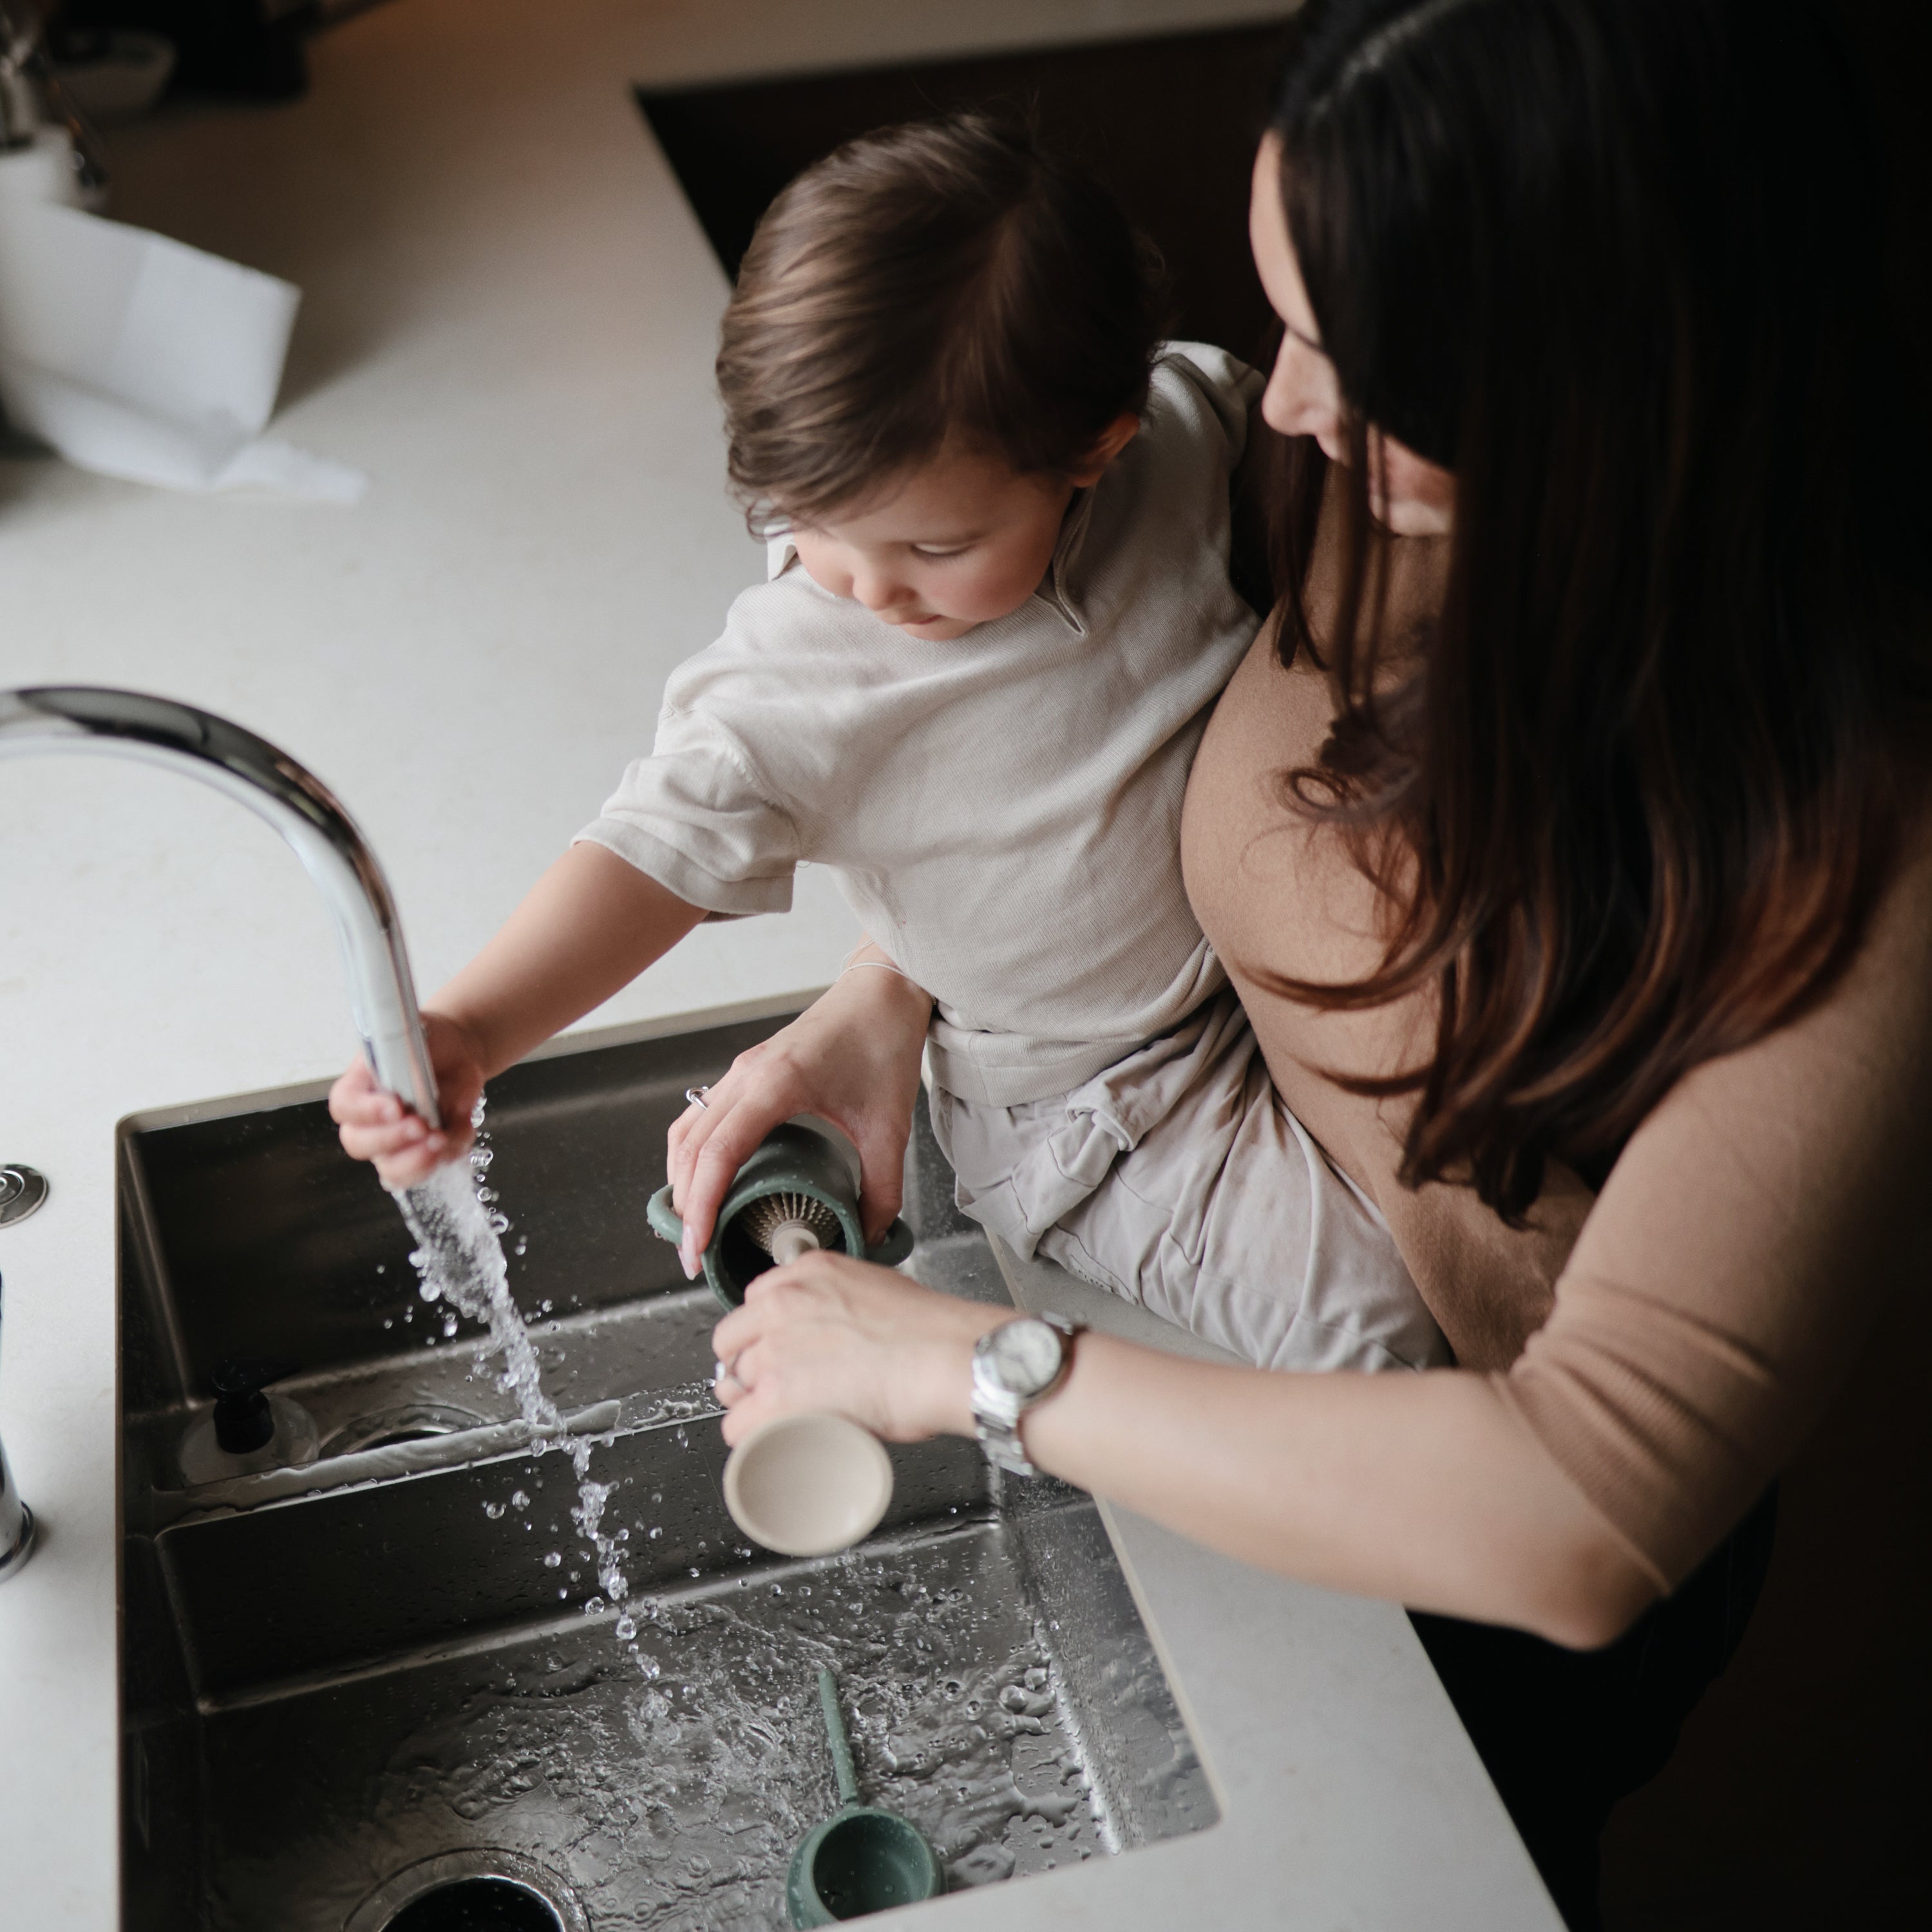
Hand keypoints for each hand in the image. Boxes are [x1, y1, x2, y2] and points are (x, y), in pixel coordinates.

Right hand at [327, 1010, 486, 1187]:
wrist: (457, 1054)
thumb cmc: (430, 1043)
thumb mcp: (418, 1035)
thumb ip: (411, 1056)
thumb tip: (417, 1083)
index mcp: (359, 1085)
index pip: (344, 1105)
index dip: (365, 1111)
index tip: (395, 1107)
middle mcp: (369, 1119)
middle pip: (359, 1144)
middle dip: (392, 1139)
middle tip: (421, 1126)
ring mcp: (393, 1142)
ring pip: (391, 1170)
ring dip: (417, 1161)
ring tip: (443, 1139)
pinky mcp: (420, 1154)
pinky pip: (429, 1170)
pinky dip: (450, 1152)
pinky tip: (462, 1127)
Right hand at [667, 951, 932, 1275]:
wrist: (882, 992)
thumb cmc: (882, 1043)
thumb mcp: (889, 1126)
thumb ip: (882, 1187)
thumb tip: (869, 1235)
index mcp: (776, 1083)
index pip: (719, 1152)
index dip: (701, 1206)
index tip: (697, 1248)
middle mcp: (746, 1075)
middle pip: (692, 1148)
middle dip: (685, 1207)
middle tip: (691, 1256)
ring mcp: (741, 1071)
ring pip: (688, 1132)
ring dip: (682, 1181)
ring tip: (693, 1227)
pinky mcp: (746, 1072)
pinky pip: (701, 1118)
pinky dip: (692, 1155)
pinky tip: (704, 1183)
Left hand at [710, 1250, 1003, 1446]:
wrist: (946, 1358)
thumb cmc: (932, 1331)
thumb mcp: (880, 1288)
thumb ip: (848, 1299)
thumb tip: (844, 1325)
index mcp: (807, 1274)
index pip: (755, 1302)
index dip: (763, 1332)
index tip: (776, 1348)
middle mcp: (782, 1305)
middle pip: (734, 1343)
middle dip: (750, 1367)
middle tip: (777, 1386)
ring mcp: (775, 1351)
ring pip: (732, 1385)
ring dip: (751, 1403)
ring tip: (780, 1418)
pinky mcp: (777, 1398)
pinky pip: (738, 1427)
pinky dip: (751, 1439)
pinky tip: (771, 1443)